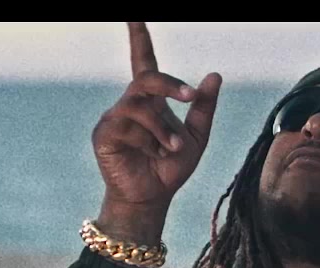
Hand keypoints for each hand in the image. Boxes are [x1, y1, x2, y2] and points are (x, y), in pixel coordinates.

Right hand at [92, 22, 221, 238]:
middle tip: (189, 96)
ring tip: (172, 147)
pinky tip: (152, 154)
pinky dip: (146, 140)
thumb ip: (204, 107)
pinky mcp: (104, 134)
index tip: (135, 17)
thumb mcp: (197, 137)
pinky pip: (126, 126)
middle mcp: (131, 104)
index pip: (143, 61)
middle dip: (169, 84)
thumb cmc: (171, 168)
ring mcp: (114, 118)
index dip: (139, 38)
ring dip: (162, 127)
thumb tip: (215, 75)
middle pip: (146, 78)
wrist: (153, 198)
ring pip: (139, 105)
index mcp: (151, 101)